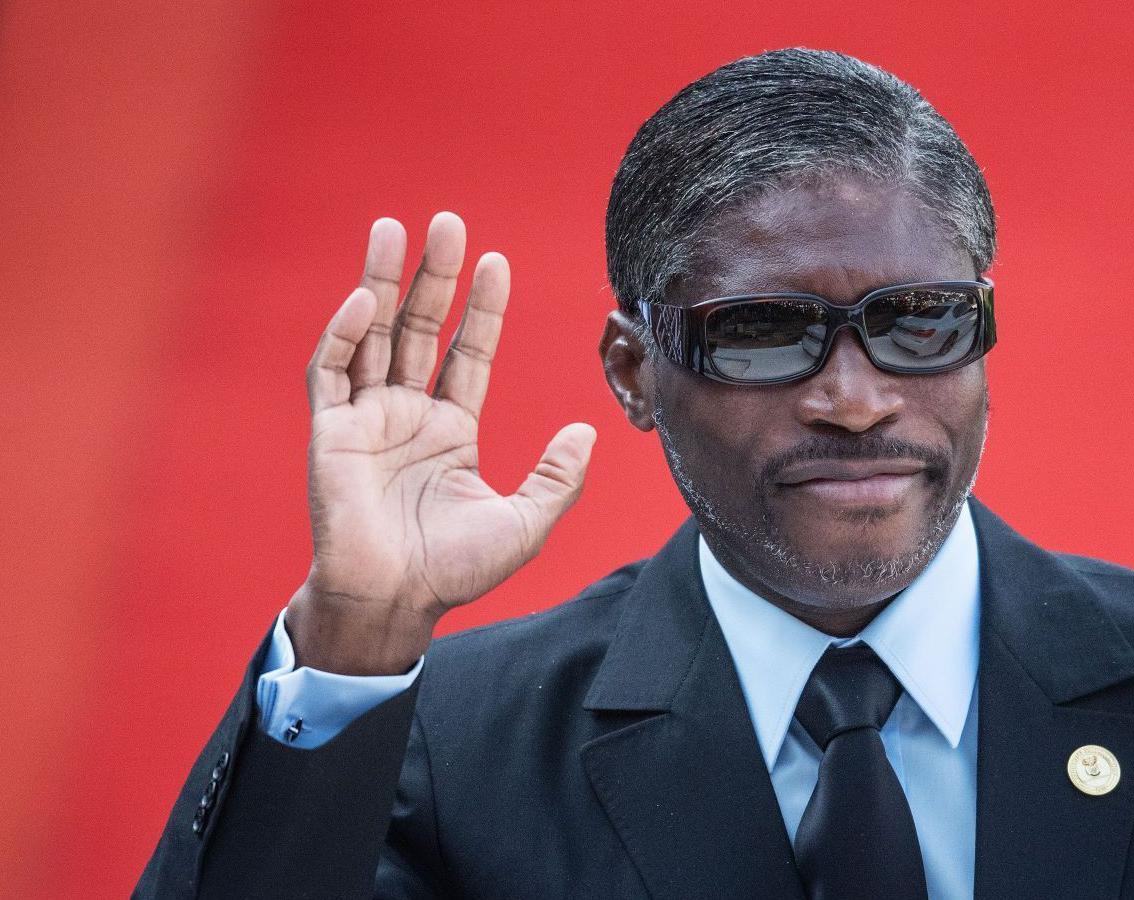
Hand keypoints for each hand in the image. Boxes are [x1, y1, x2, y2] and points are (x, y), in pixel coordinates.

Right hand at [286, 212, 594, 673]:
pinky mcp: (329, 433)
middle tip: (448, 221)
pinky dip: (344, 334)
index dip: (481, 308)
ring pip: (372, 335)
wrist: (395, 602)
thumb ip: (557, 475)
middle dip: (434, 276)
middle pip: (420, 328)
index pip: (467, 352)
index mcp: (450, 430)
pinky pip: (331, 372)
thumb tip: (590, 429)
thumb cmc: (454, 570)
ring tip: (392, 228)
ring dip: (381, 281)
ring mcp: (366, 420)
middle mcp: (407, 415)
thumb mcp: (525, 521)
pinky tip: (365, 301)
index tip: (497, 262)